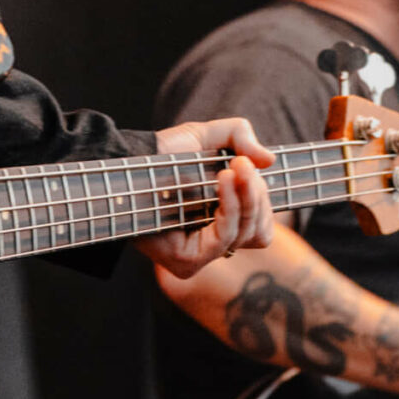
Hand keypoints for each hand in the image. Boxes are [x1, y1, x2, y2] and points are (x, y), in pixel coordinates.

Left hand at [134, 118, 275, 276]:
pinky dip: (230, 206)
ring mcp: (201, 255)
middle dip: (257, 194)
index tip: (248, 164)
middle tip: (242, 164)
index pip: (260, 223)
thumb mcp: (208, 135)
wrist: (129, 163)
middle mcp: (212, 241)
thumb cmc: (162, 154)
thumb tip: (270, 160)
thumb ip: (240, 137)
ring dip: (247, 197)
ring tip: (234, 168)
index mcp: (222, 220)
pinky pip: (225, 238)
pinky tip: (223, 180)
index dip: (261, 197)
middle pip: (260, 229)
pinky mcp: (188, 262)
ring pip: (248, 234)